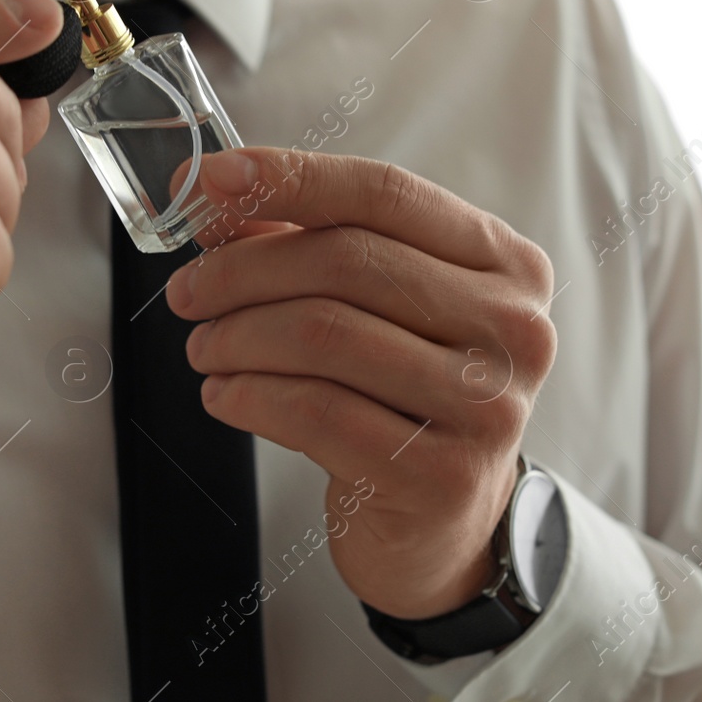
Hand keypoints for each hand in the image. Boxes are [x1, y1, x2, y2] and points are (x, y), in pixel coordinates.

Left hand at [165, 147, 557, 618]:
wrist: (442, 522)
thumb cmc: (401, 394)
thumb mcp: (373, 305)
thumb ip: (302, 239)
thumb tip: (211, 192)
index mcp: (503, 262)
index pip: (384, 193)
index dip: (288, 178)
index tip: (204, 183)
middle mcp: (512, 327)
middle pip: (347, 260)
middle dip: (243, 270)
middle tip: (189, 292)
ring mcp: (487, 405)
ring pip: (325, 334)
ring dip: (237, 335)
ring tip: (205, 347)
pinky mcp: (442, 476)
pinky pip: (316, 411)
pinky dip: (249, 394)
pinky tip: (225, 394)